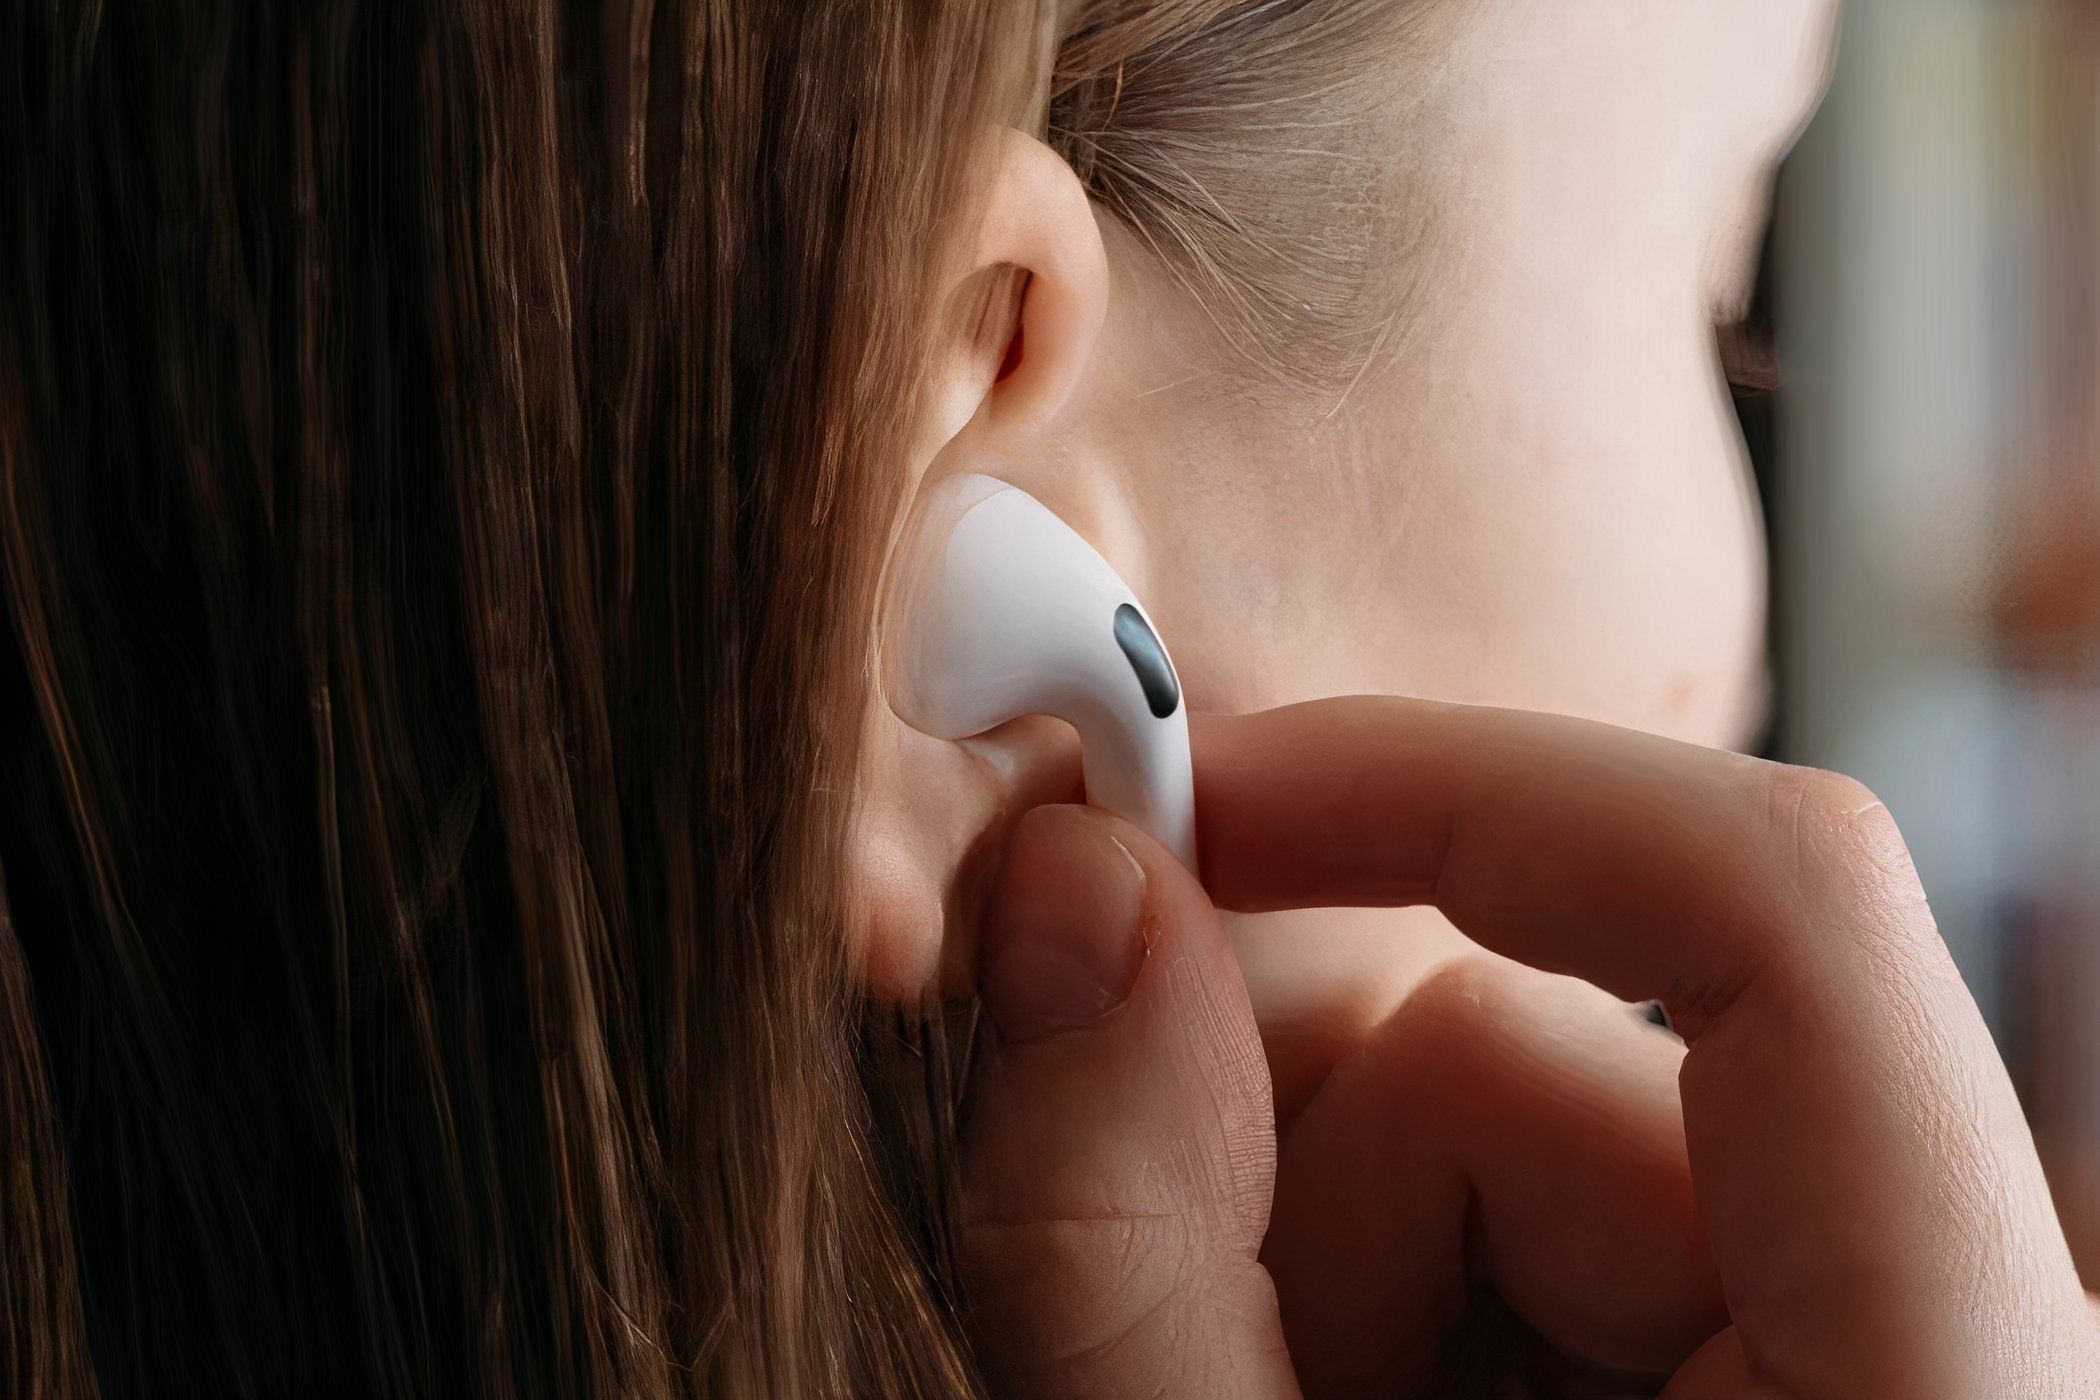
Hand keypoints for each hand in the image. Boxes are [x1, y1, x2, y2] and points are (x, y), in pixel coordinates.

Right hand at [957, 696, 2099, 1396]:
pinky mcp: (1772, 1374)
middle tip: (1196, 1384)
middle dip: (1308, 1200)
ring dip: (1330, 1287)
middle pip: (1550, 1057)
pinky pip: (1529, 1230)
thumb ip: (1129, 1235)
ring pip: (1506, 1141)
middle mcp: (1956, 1344)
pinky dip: (1387, 1318)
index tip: (1189, 814)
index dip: (1452, 785)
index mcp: (1946, 1391)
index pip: (1772, 898)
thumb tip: (1069, 885)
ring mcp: (1862, 1355)